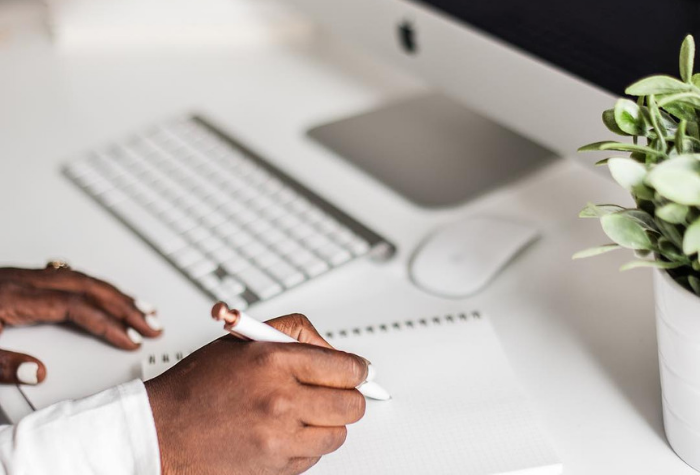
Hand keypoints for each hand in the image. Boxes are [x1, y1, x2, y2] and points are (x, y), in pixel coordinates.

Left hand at [0, 266, 162, 384]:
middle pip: (88, 288)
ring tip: (141, 309)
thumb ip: (3, 363)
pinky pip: (69, 276)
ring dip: (114, 294)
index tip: (131, 339)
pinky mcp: (19, 280)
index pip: (76, 307)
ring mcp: (22, 278)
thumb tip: (36, 373)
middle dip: (125, 307)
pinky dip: (94, 287)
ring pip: (81, 278)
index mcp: (15, 297)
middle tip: (152, 324)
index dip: (108, 323)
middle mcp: (24, 282)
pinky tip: (104, 294)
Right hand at [146, 312, 367, 474]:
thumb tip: (336, 352)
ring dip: (329, 422)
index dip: (358, 369)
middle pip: (351, 404)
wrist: (161, 432)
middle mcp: (280, 400)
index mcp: (273, 361)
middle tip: (336, 392)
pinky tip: (285, 431)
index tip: (359, 371)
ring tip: (304, 412)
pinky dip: (308, 445)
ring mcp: (279, 438)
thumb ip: (295, 334)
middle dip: (349, 396)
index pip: (345, 367)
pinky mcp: (276, 467)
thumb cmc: (197, 385)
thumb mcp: (244, 339)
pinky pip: (315, 457)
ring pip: (338, 433)